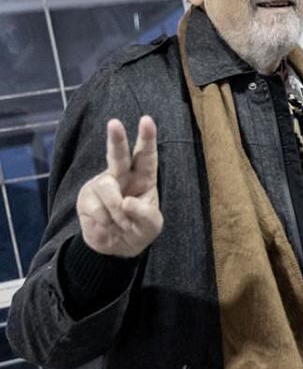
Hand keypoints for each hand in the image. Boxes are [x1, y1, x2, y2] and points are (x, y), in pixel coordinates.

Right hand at [76, 116, 161, 257]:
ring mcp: (101, 184)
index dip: (147, 139)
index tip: (147, 120)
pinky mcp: (86, 197)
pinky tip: (107, 224)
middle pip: (118, 155)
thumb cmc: (138, 230)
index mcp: (143, 178)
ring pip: (107, 189)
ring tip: (121, 223)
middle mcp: (121, 176)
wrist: (115, 248)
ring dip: (117, 210)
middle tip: (114, 123)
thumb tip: (125, 202)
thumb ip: (145, 215)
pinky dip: (105, 220)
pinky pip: (96, 206)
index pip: (146, 156)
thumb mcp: (151, 226)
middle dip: (116, 139)